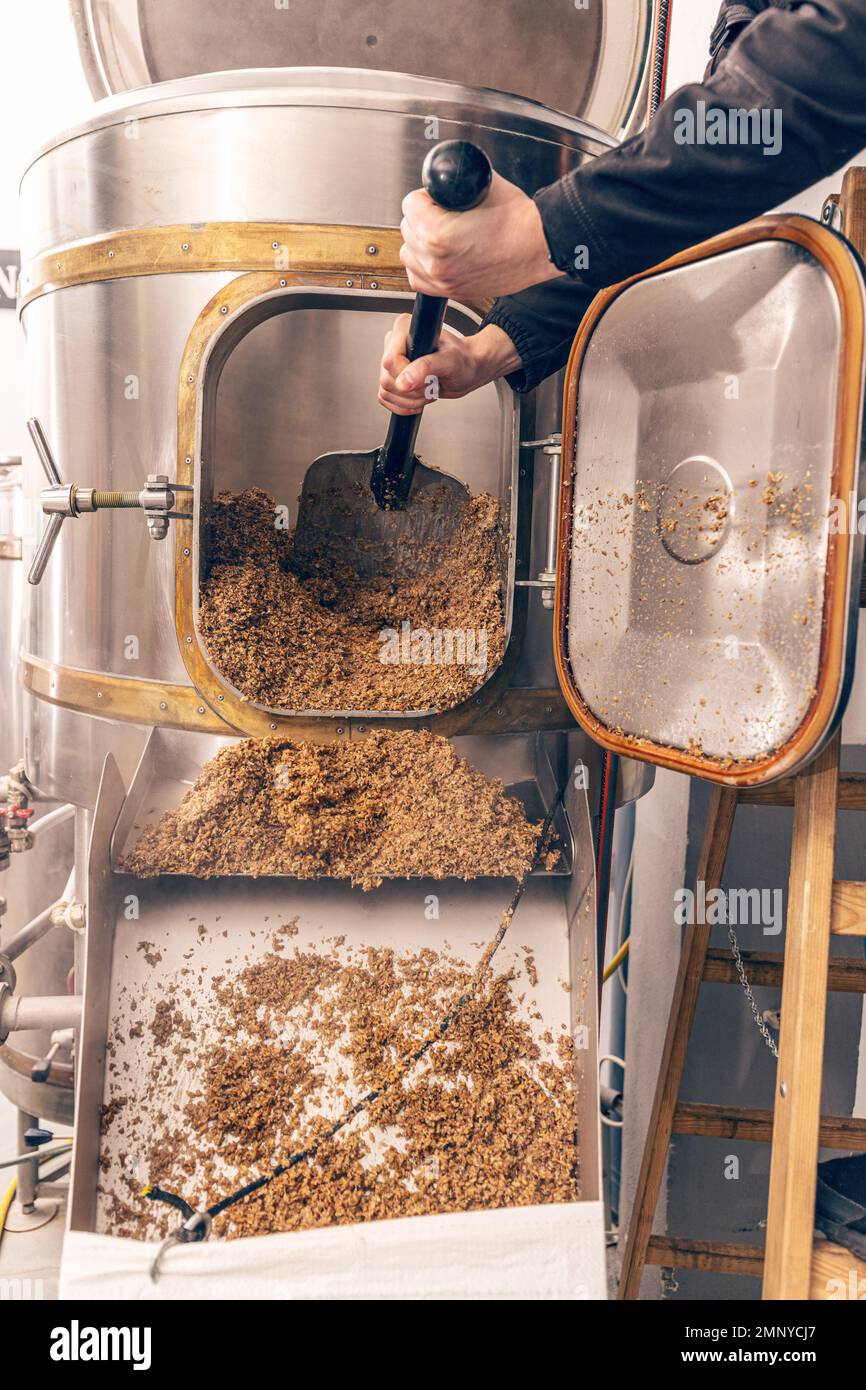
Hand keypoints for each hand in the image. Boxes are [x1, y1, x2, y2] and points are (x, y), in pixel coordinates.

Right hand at [378, 320, 522, 415]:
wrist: (467, 370)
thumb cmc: (463, 361)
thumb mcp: (449, 361)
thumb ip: (426, 368)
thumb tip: (402, 383)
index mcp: (404, 329)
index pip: (390, 361)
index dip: (408, 376)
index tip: (428, 377)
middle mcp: (394, 343)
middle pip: (387, 379)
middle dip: (413, 391)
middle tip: (432, 384)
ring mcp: (392, 361)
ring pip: (385, 391)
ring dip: (410, 400)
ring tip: (429, 390)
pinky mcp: (392, 377)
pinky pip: (384, 398)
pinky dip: (403, 406)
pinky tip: (419, 400)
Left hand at [400, 170, 561, 299]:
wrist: (538, 246)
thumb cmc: (517, 220)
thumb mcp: (480, 186)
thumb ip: (451, 185)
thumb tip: (440, 183)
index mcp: (437, 233)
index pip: (410, 204)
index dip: (426, 196)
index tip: (439, 199)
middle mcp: (435, 260)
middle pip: (407, 229)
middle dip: (423, 218)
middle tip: (445, 215)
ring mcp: (441, 279)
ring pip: (408, 254)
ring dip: (420, 243)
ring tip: (442, 235)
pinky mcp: (450, 291)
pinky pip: (418, 278)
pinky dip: (423, 267)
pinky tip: (439, 256)